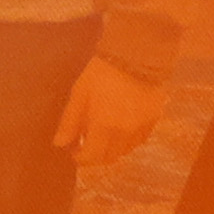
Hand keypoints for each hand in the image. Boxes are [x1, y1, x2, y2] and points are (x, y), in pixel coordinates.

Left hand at [53, 53, 170, 166]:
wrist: (136, 55)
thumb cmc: (102, 73)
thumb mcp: (80, 94)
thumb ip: (70, 121)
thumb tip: (60, 143)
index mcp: (103, 128)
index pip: (91, 157)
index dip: (80, 157)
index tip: (73, 151)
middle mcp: (124, 134)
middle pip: (108, 158)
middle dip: (95, 155)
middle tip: (86, 143)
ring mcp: (141, 129)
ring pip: (124, 151)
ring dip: (112, 149)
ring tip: (104, 135)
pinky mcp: (153, 121)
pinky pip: (139, 140)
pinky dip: (128, 140)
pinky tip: (121, 128)